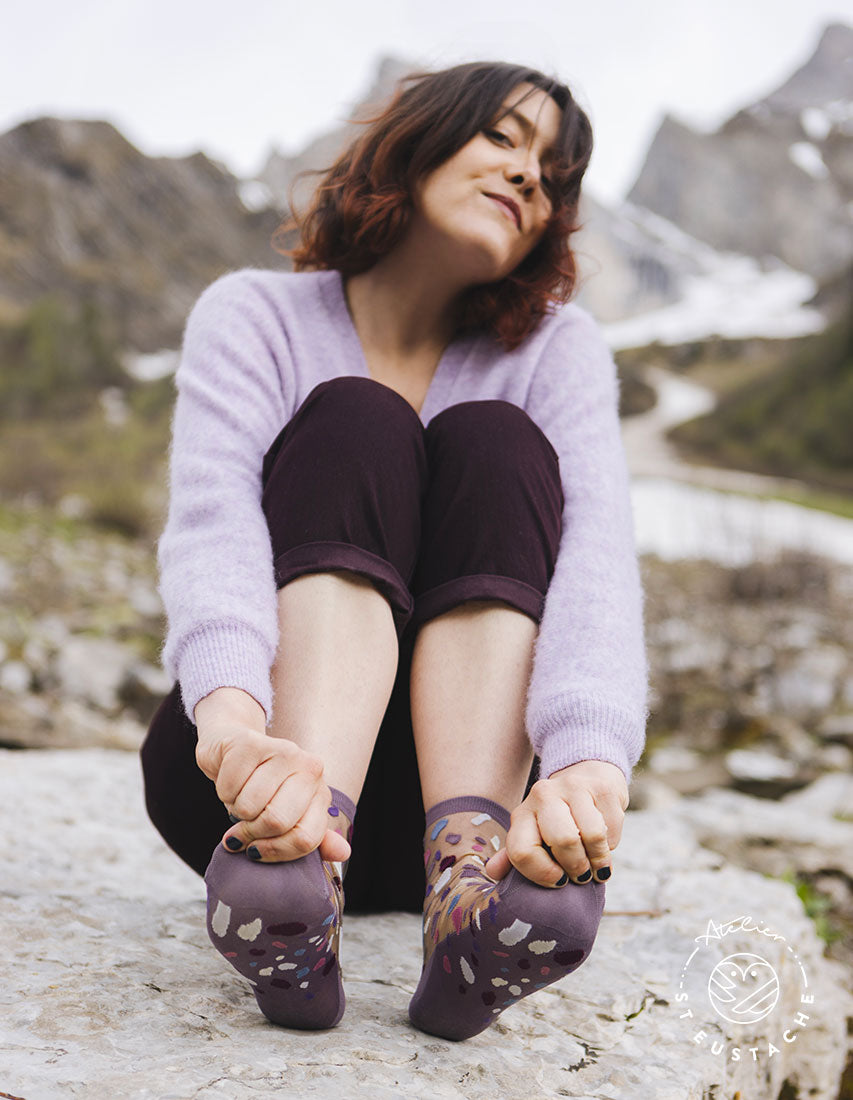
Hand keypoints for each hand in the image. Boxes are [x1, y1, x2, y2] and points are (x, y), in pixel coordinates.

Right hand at [194, 687, 350, 864]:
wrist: (233, 746)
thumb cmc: (261, 788)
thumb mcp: (289, 815)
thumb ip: (313, 838)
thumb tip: (343, 853)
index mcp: (320, 790)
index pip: (305, 839)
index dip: (275, 852)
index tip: (256, 850)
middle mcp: (308, 766)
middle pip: (276, 822)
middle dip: (250, 832)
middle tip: (241, 827)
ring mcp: (281, 750)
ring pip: (248, 807)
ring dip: (235, 810)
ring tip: (240, 798)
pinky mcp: (249, 743)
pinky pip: (228, 789)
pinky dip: (223, 792)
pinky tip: (231, 781)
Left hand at [483, 760, 627, 886]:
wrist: (585, 775)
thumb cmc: (557, 818)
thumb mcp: (533, 833)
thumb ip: (515, 855)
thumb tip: (492, 872)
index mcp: (522, 813)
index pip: (522, 851)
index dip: (542, 874)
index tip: (558, 881)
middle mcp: (543, 795)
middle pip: (562, 841)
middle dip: (577, 868)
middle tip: (581, 876)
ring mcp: (574, 787)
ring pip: (591, 835)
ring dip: (598, 860)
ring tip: (596, 865)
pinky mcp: (602, 788)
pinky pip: (611, 829)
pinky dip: (611, 845)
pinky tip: (604, 843)